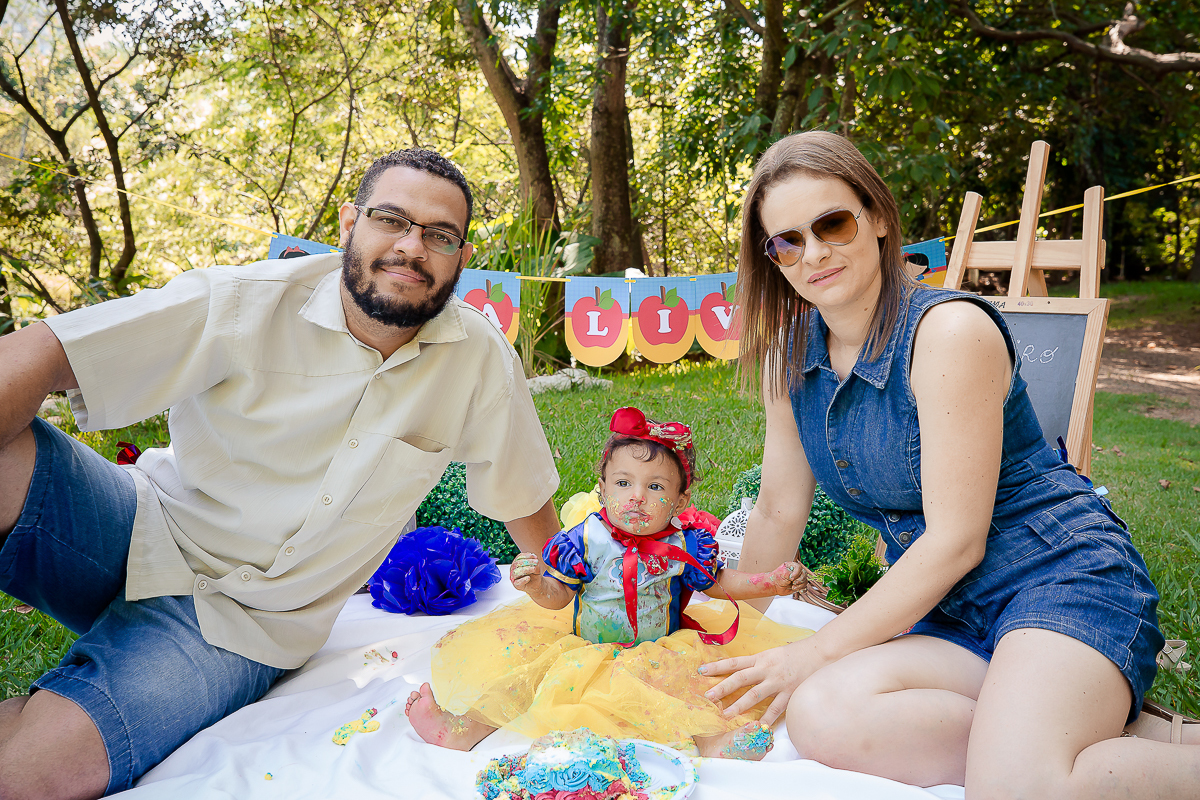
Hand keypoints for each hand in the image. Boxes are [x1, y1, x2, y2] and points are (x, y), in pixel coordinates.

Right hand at [509, 552, 541, 592]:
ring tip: (534, 569)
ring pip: (516, 572)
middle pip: (517, 563)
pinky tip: (528, 578)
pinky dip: (523, 580)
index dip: (527, 556)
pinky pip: (518, 583)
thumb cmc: (534, 574)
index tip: (535, 557)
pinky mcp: (516, 585)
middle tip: (536, 562)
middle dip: (527, 561)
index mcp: (517, 563)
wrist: (536, 584)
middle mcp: (513, 569)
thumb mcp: (536, 567)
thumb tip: (535, 562)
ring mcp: (514, 577)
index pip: (519, 557)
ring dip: (526, 569)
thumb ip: (535, 564)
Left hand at [699, 637, 829, 724]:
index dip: (717, 667)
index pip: (735, 662)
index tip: (701, 671)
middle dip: (722, 687)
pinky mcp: (790, 693)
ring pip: (754, 695)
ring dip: (739, 706)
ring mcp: (778, 682)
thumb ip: (758, 663)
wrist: (821, 652)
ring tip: (726, 715)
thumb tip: (741, 670)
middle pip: (740, 678)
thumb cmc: (796, 653)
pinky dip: (767, 719)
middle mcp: (767, 669)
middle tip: (708, 696)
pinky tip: (759, 728)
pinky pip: (776, 708)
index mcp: (761, 658)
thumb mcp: (773, 653)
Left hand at [768, 561, 809, 595]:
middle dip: (799, 580)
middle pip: (804, 574)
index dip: (797, 573)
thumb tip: (794, 577)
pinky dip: (803, 589)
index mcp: (792, 566)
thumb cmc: (777, 578)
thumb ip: (789, 574)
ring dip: (800, 585)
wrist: (775, 586)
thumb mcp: (782, 574)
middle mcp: (796, 571)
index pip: (799, 567)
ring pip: (805, 581)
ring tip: (793, 587)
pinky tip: (800, 591)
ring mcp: (798, 578)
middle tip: (793, 583)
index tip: (791, 578)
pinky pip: (805, 587)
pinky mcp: (799, 585)